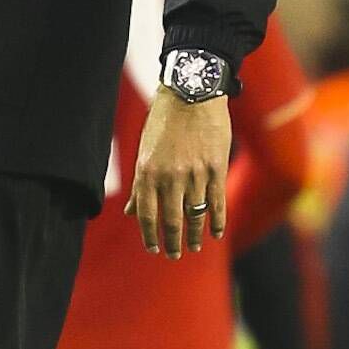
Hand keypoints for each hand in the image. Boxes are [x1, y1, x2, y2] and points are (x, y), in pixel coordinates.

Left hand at [129, 86, 232, 259]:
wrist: (191, 93)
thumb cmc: (164, 121)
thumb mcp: (145, 151)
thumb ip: (140, 185)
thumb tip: (131, 212)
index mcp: (148, 172)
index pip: (147, 215)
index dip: (149, 236)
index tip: (153, 249)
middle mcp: (170, 176)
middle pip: (171, 220)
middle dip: (172, 241)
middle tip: (174, 255)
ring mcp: (194, 173)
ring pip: (195, 214)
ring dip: (194, 235)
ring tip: (194, 247)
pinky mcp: (216, 167)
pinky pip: (216, 202)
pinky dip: (216, 221)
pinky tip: (215, 234)